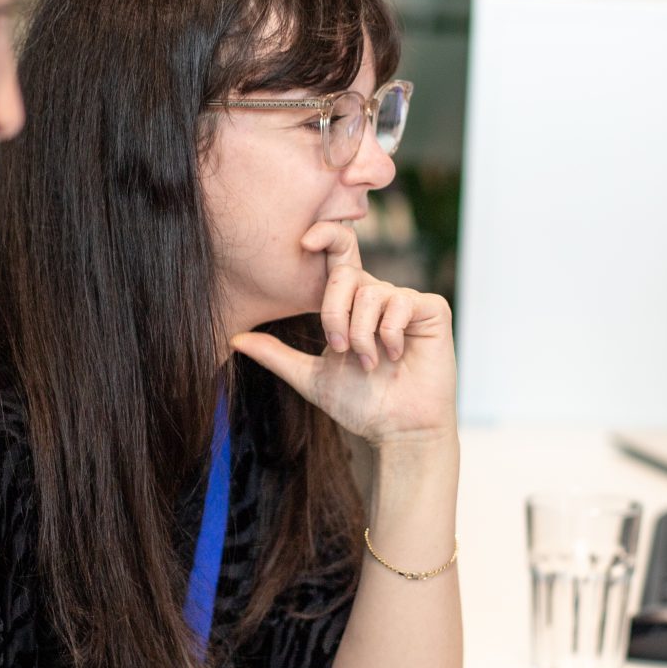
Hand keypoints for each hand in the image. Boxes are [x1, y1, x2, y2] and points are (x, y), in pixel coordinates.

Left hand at [229, 222, 456, 450]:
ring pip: (371, 292)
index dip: (326, 236)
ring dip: (362, 333)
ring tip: (369, 363)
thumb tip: (233, 338)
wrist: (397, 431)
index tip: (305, 241)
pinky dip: (391, 332)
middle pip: (347, 274)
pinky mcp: (432, 310)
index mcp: (351, 304)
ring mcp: (406, 301)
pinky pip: (403, 300)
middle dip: (334, 313)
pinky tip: (395, 355)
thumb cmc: (360, 405)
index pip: (338, 258)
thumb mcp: (309, 377)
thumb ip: (276, 354)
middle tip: (337, 348)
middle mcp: (378, 296)